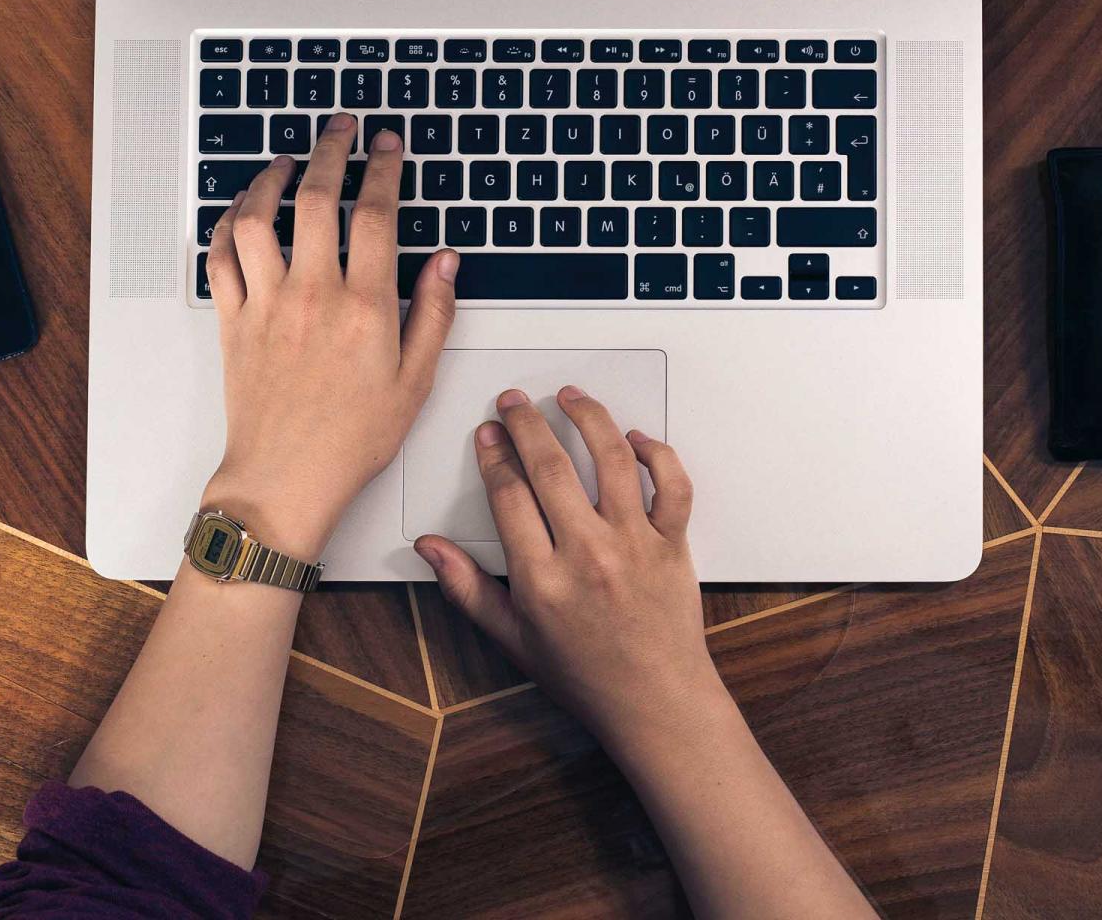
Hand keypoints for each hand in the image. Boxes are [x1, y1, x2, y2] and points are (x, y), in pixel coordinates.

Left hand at [200, 115, 457, 557]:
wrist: (285, 479)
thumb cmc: (351, 439)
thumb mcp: (415, 381)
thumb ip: (434, 314)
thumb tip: (446, 262)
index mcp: (365, 307)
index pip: (376, 214)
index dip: (383, 168)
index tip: (387, 145)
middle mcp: (313, 294)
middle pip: (317, 198)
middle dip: (331, 150)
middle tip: (340, 127)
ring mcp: (267, 304)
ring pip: (257, 218)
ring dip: (270, 178)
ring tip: (286, 160)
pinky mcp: (232, 321)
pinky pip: (220, 257)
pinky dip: (226, 224)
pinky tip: (241, 211)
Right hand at [414, 387, 722, 749]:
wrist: (656, 704)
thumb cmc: (586, 674)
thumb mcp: (512, 639)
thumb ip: (467, 588)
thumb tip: (430, 548)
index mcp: (542, 579)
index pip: (508, 494)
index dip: (493, 454)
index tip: (488, 433)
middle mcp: (588, 555)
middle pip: (550, 466)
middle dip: (526, 423)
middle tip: (514, 401)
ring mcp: (634, 545)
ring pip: (611, 460)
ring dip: (588, 418)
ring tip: (569, 397)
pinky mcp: (672, 543)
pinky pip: (671, 485)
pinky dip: (656, 453)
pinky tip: (634, 438)